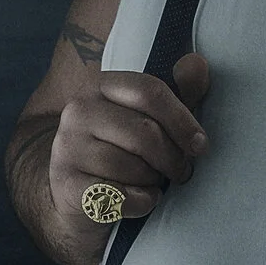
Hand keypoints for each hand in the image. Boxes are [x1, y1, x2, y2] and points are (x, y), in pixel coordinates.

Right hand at [48, 53, 210, 226]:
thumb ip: (180, 92)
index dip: (182, 120)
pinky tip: (141, 200)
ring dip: (153, 180)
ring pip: (131, 166)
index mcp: (100, 86)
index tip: (200, 145)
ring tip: (153, 182)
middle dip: (173, 157)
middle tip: (180, 171)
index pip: (150, 91)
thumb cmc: (122, 152)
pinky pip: (117, 195)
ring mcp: (67, 147)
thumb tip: (198, 63)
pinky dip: (139, 202)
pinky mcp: (65, 184)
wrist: (78, 197)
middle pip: (145, 131)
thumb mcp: (152, 120)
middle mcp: (78, 110)